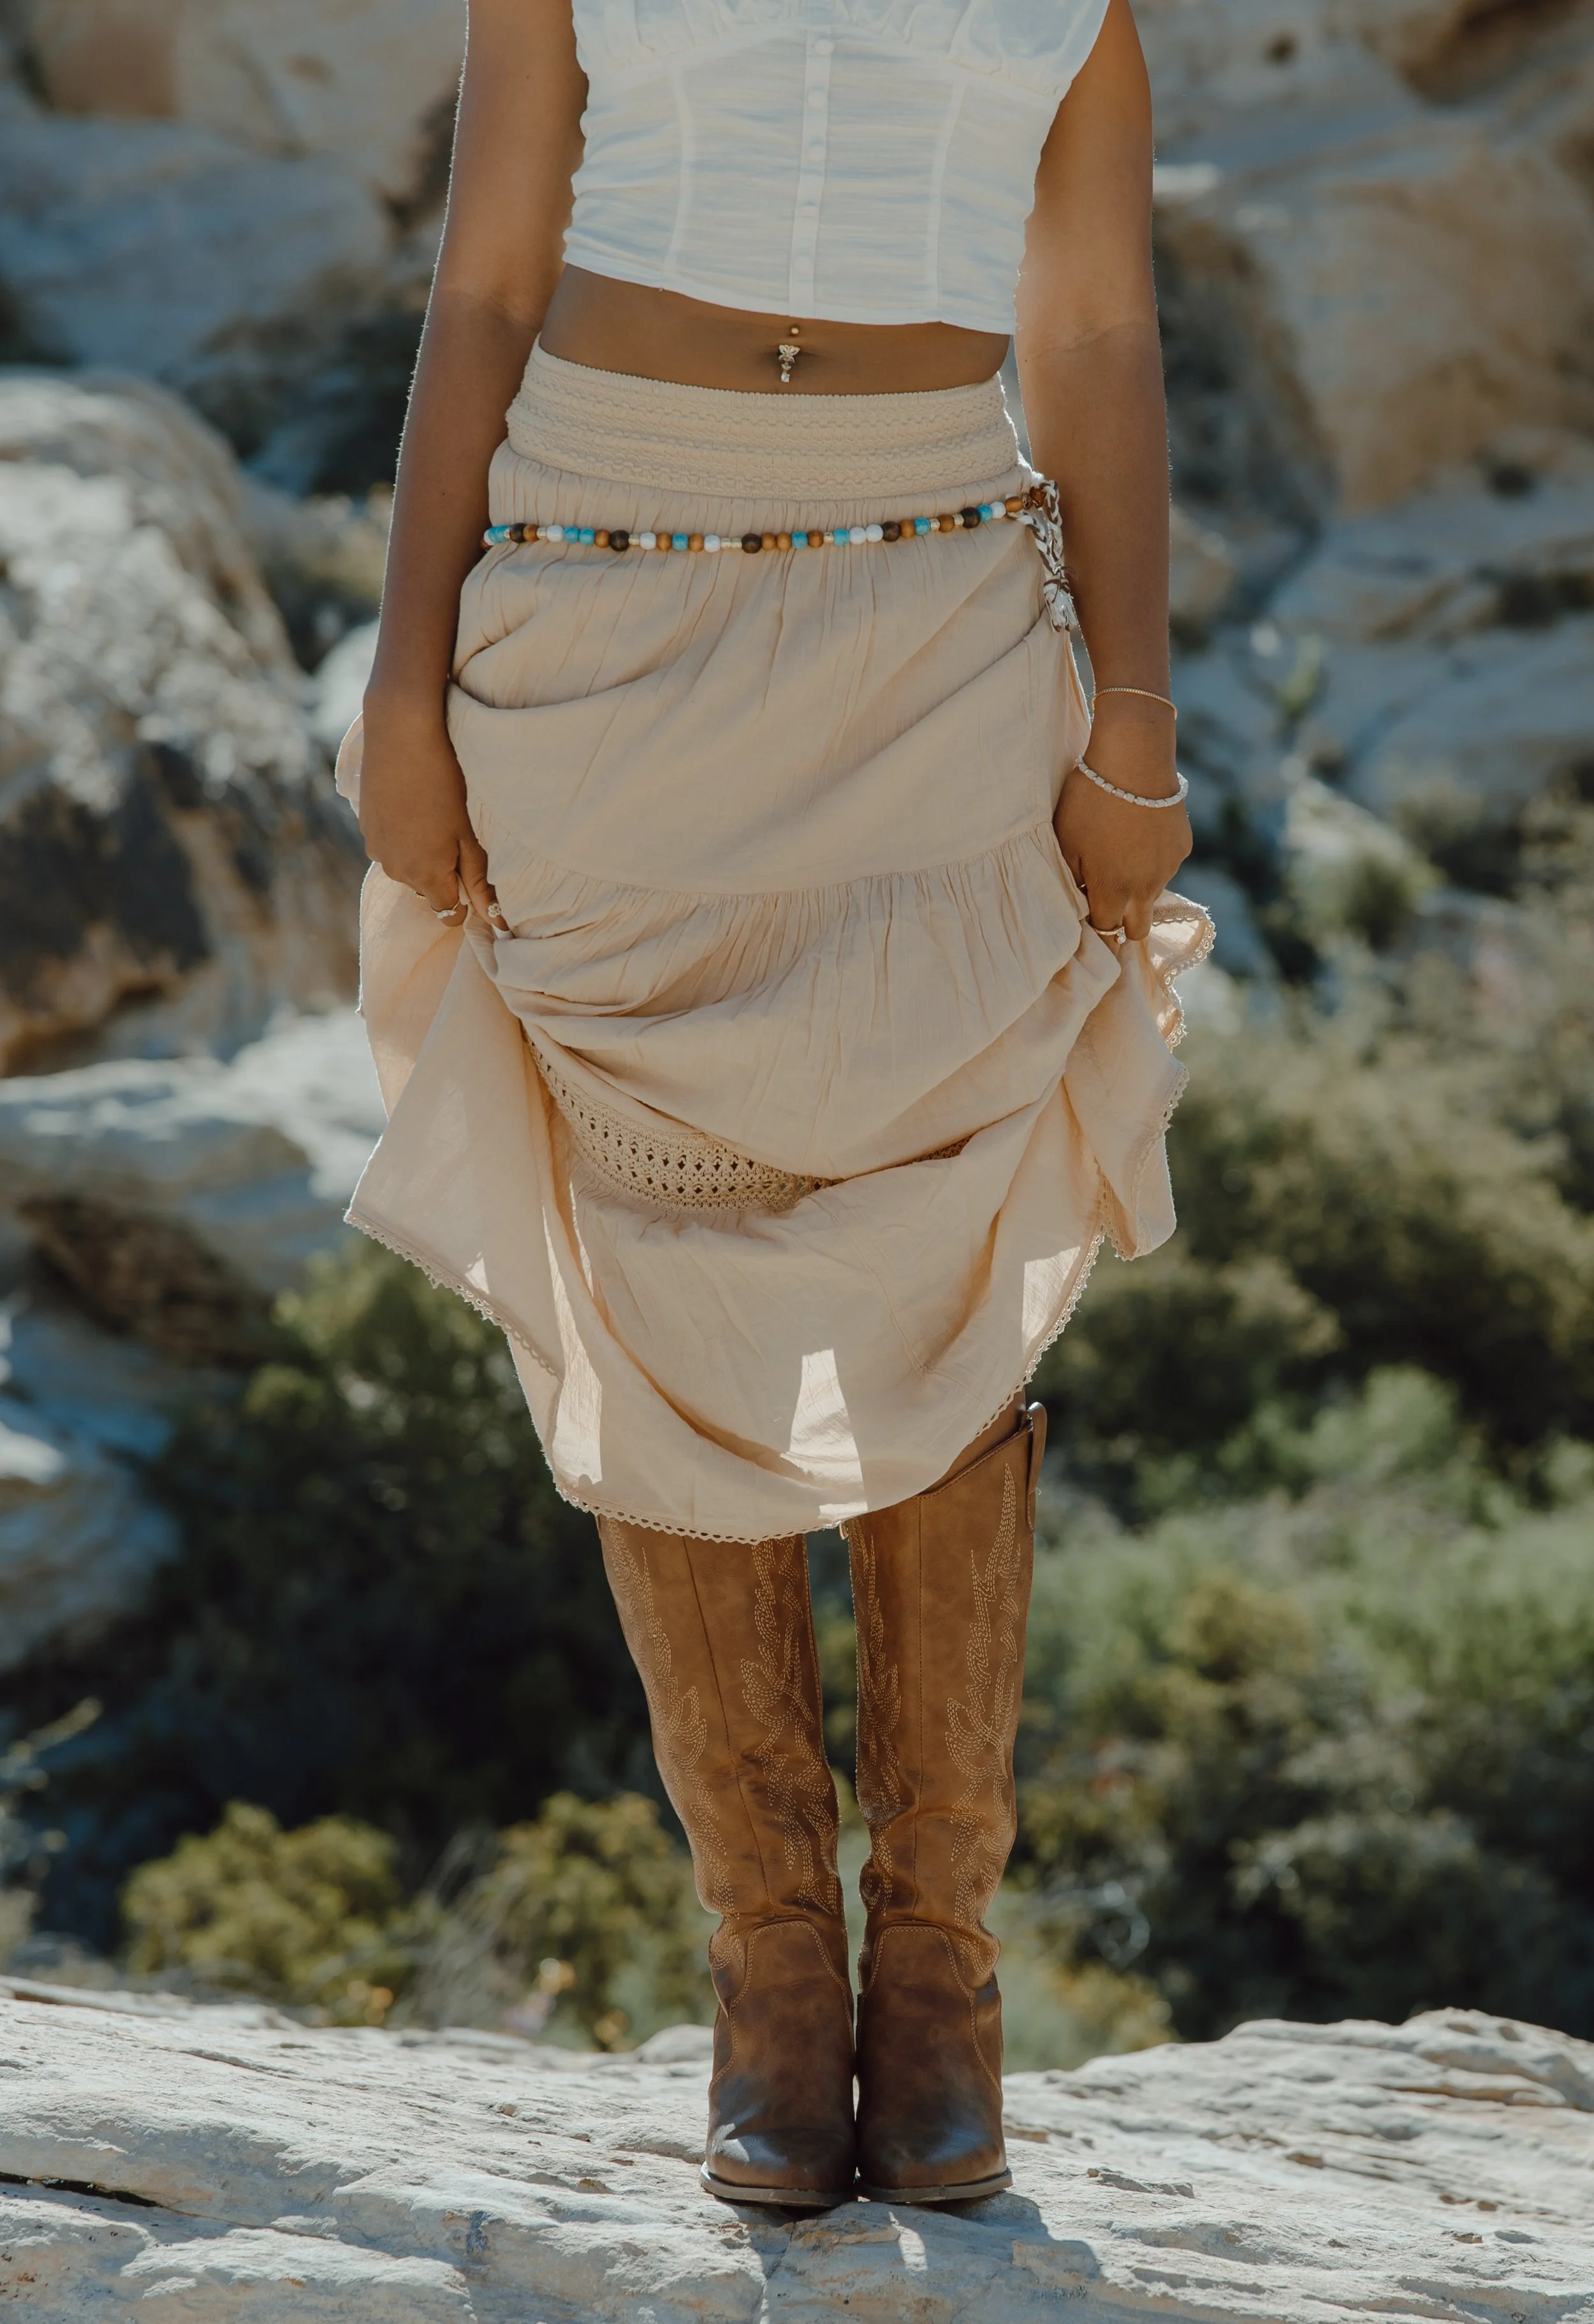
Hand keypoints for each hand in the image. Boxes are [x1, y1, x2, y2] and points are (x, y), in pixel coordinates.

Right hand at [357, 691, 508, 931]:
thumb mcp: (468, 833)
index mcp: (426, 876)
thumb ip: (480, 881)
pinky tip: (414, 807)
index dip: (466, 902)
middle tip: (457, 835)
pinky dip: (404, 837)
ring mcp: (376, 849)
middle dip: (444, 874)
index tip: (475, 877)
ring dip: (422, 855)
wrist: (401, 733)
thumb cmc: (444, 781)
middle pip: (428, 891)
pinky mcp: (365, 828)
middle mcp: (396, 870)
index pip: (449, 914)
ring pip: (407, 868)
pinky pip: (390, 848)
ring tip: (434, 817)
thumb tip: (497, 922)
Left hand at [1054, 695, 1189, 941]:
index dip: (1093, 920)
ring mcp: (1168, 869)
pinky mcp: (1182, 847)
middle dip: (1123, 922)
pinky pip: (1166, 866)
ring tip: (1121, 852)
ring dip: (1138, 888)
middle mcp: (1145, 888)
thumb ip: (1072, 879)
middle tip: (1107, 898)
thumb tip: (1079, 899)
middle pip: (1138, 929)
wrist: (1134, 759)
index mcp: (1114, 891)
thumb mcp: (1066, 841)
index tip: (1086, 904)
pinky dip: (1153, 860)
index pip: (1105, 929)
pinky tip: (1140, 832)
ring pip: (1152, 895)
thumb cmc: (1090, 800)